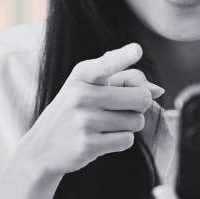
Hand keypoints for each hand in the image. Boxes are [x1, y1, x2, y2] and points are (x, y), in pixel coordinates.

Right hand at [0, 43, 161, 198]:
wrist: (41, 147)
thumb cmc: (71, 114)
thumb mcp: (85, 89)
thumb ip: (120, 81)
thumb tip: (158, 90)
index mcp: (80, 76)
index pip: (105, 65)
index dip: (123, 57)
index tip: (136, 50)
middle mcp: (80, 95)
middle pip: (140, 97)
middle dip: (140, 105)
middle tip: (124, 108)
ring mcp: (84, 121)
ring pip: (136, 121)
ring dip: (129, 125)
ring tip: (108, 125)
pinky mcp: (88, 144)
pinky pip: (127, 140)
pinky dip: (121, 140)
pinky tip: (103, 139)